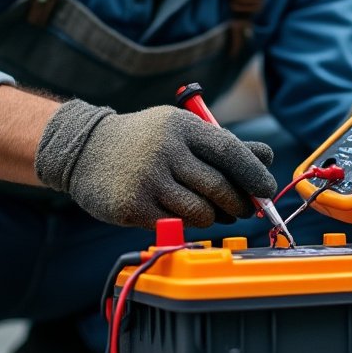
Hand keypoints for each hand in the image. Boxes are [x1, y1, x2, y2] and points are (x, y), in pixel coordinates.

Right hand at [34, 100, 276, 227]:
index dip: (254, 174)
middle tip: (244, 209)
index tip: (267, 190)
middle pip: (219, 187)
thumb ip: (223, 146)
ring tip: (210, 212)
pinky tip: (181, 214)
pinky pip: (176, 225)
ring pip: (201, 212)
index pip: (229, 151)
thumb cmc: (145, 142)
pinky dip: (187, 224)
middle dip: (239, 204)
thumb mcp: (181, 131)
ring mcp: (147, 179)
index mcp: (182, 127)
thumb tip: (266, 158)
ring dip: (213, 217)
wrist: (84, 149)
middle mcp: (165, 150)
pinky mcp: (132, 205)